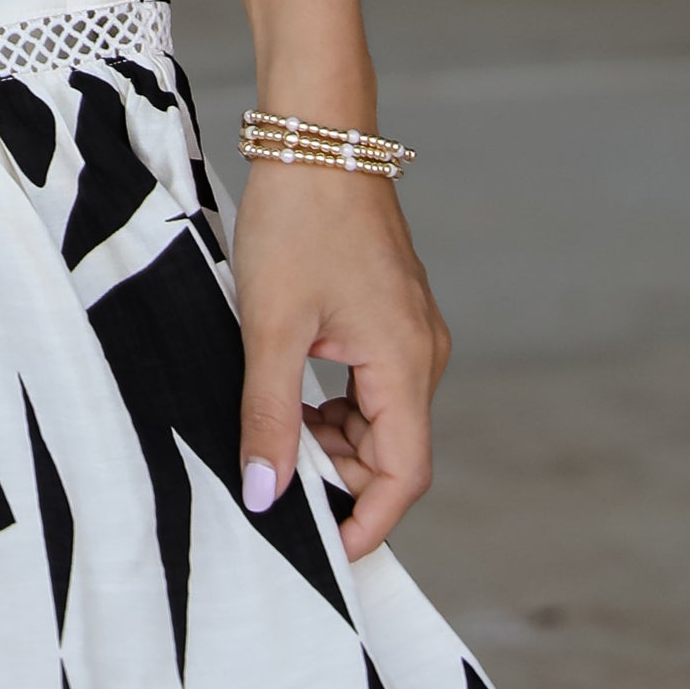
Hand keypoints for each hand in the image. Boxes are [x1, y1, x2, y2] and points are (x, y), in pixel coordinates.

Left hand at [229, 159, 450, 560]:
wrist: (316, 135)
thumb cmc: (297, 221)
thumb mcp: (270, 326)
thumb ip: (269, 415)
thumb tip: (267, 495)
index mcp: (406, 364)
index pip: (403, 477)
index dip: (364, 524)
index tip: (317, 552)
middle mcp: (422, 354)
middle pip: (391, 454)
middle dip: (336, 480)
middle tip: (270, 478)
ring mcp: (409, 333)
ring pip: (377, 421)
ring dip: (330, 442)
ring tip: (270, 430)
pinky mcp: (389, 314)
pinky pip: (370, 386)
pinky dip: (332, 406)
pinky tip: (286, 393)